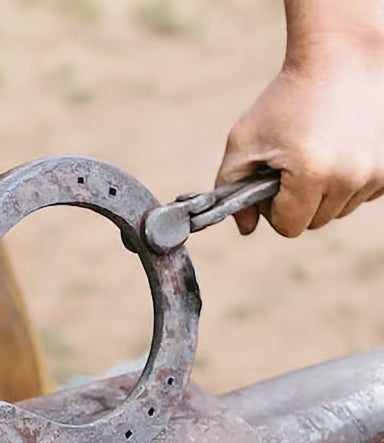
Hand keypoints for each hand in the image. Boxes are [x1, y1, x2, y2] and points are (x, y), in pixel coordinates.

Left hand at [216, 42, 383, 236]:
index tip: (272, 181)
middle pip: (315, 222)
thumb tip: (246, 228)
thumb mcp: (243, 141)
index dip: (273, 208)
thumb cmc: (285, 101)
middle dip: (298, 202)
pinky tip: (340, 151)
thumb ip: (230, 187)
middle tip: (292, 166)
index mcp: (312, 174)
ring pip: (339, 210)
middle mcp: (350, 177)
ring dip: (324, 193)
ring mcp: (378, 172)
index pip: (288, 226)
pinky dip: (349, 183)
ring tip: (316, 154)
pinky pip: (363, 195)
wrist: (341, 57)